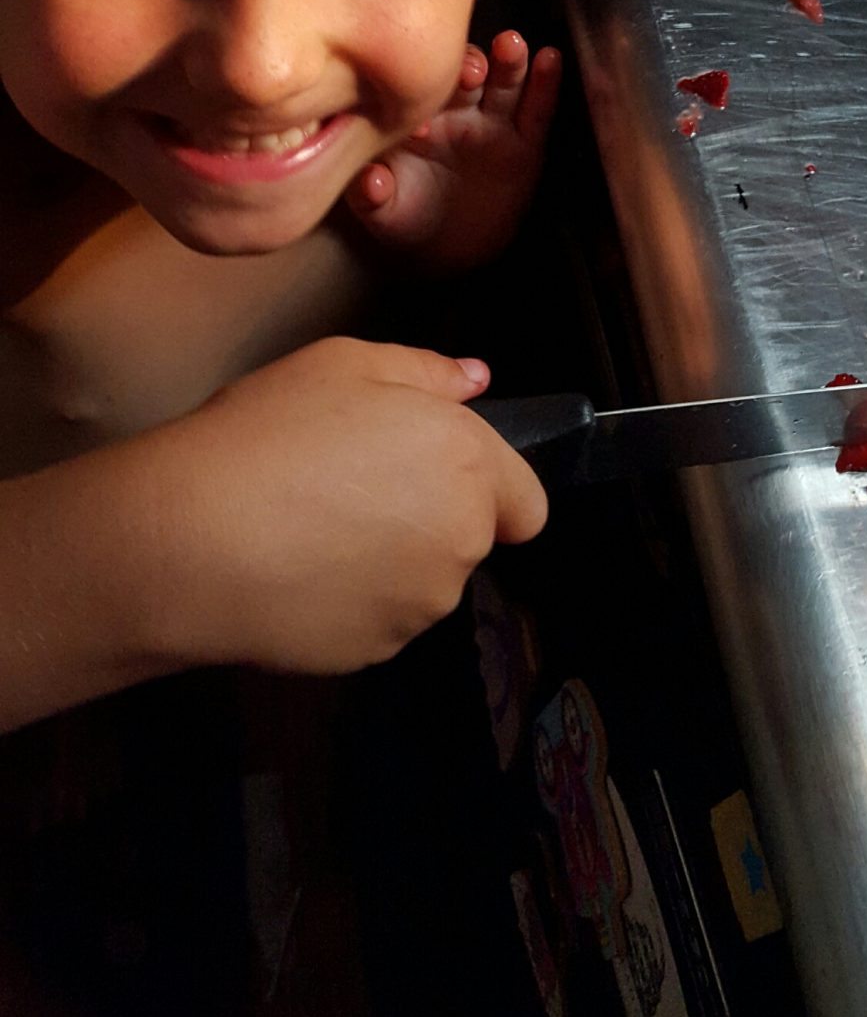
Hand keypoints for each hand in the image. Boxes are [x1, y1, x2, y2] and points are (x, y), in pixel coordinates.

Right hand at [132, 340, 547, 675]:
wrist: (191, 538)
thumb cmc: (268, 434)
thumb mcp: (343, 364)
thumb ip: (425, 372)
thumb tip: (476, 380)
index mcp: (466, 464)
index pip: (526, 503)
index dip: (490, 488)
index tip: (431, 474)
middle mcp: (461, 542)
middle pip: (470, 539)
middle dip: (428, 518)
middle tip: (349, 488)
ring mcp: (420, 607)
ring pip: (423, 583)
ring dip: (390, 562)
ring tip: (313, 530)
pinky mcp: (376, 652)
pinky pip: (378, 620)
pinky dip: (351, 602)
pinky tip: (296, 573)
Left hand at [345, 30, 561, 271]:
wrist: (449, 244)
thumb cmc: (408, 217)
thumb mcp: (384, 213)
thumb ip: (371, 197)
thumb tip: (370, 182)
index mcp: (415, 117)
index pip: (418, 93)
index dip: (421, 95)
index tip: (424, 113)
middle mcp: (454, 110)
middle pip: (463, 76)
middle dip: (468, 67)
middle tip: (472, 70)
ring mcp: (492, 120)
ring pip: (503, 83)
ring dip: (508, 61)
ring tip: (512, 45)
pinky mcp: (526, 141)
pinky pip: (537, 109)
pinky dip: (546, 83)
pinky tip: (550, 59)